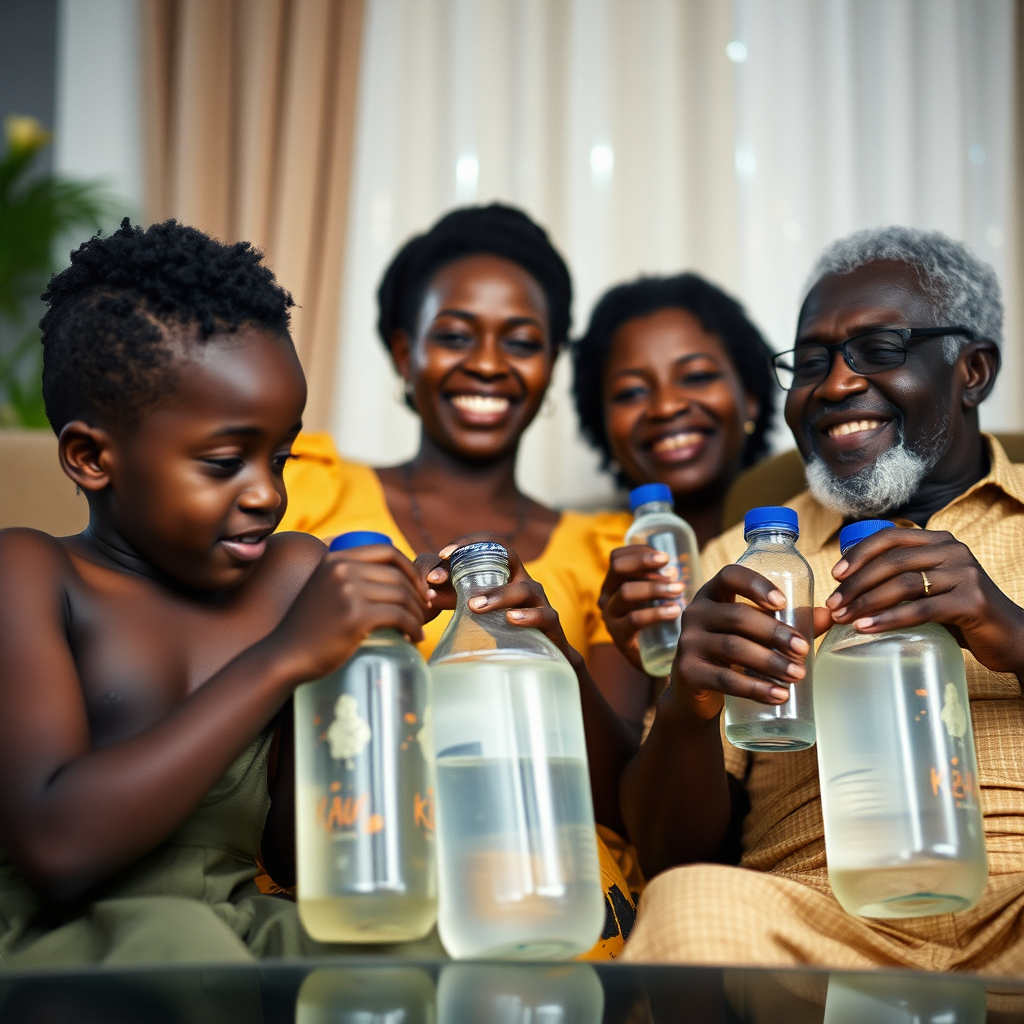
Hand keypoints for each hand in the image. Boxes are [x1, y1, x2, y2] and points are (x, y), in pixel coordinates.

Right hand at [270, 543, 431, 680]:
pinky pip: (399, 616)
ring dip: (418, 613)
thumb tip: (395, 578)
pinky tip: (414, 637)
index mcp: (336, 558)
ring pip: (402, 595)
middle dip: (418, 595)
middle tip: (424, 612)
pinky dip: (413, 628)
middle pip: (398, 575)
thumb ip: (349, 576)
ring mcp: (349, 592)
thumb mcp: (324, 588)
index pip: (387, 551)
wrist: (285, 655)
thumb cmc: (309, 627)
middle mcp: (342, 569)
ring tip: (419, 627)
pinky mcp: (356, 616)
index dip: (410, 568)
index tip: (419, 588)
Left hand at [416, 533, 582, 668]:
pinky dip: (527, 615)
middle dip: (478, 561)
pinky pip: (544, 615)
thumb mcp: (477, 609)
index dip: (468, 543)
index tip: (442, 554)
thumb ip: (453, 599)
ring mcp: (540, 601)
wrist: (541, 656)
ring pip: (524, 588)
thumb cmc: (505, 627)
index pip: (491, 545)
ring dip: (499, 595)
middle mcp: (524, 580)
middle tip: (445, 579)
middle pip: (509, 557)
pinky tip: (511, 619)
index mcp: (507, 573)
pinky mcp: (550, 623)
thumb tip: (426, 593)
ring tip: (474, 606)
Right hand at [597, 545, 686, 671]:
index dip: (640, 552)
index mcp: (614, 583)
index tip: (665, 557)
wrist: (656, 659)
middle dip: (645, 563)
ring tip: (679, 590)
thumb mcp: (658, 594)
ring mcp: (610, 617)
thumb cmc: (660, 620)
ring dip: (655, 587)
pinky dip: (657, 612)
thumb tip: (677, 566)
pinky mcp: (619, 637)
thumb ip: (664, 578)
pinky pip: (635, 619)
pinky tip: (675, 610)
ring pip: (626, 592)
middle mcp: (607, 597)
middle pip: (618, 568)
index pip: (617, 557)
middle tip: (672, 570)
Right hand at [672, 565, 825, 721]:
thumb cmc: (731, 653)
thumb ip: (789, 622)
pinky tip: (778, 695)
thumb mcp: (753, 633)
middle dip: (775, 633)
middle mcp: (695, 613)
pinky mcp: (687, 672)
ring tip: (798, 675)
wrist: (695, 691)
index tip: (783, 602)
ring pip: (733, 648)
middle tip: (803, 650)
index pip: (730, 576)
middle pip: (737, 616)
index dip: (756, 584)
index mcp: (713, 594)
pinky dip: (754, 688)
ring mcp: (687, 642)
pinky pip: (724, 679)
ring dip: (770, 662)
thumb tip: (828, 615)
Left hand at [827, 527, 1023, 676]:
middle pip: (891, 562)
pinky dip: (889, 619)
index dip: (858, 554)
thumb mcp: (932, 586)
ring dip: (867, 602)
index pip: (890, 537)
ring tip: (844, 619)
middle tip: (833, 606)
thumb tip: (847, 587)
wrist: (1011, 637)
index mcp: (940, 541)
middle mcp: (953, 550)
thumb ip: (903, 578)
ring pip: (903, 584)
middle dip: (856, 584)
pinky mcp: (971, 601)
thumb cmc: (961, 613)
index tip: (835, 575)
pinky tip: (867, 628)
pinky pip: (921, 609)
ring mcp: (964, 574)